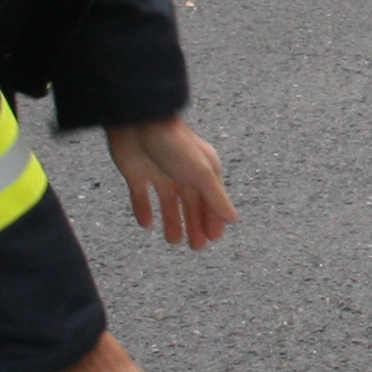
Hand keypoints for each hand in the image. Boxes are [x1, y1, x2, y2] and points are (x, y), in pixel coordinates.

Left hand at [104, 116, 234, 249]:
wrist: (138, 124)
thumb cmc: (175, 145)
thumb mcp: (201, 174)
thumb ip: (216, 198)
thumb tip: (234, 219)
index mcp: (202, 169)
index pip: (210, 200)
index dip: (213, 219)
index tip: (213, 239)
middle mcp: (182, 171)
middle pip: (191, 204)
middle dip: (195, 224)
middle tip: (196, 247)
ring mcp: (159, 172)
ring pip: (168, 202)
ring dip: (172, 220)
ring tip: (174, 240)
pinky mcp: (137, 173)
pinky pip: (141, 196)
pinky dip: (144, 209)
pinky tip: (146, 224)